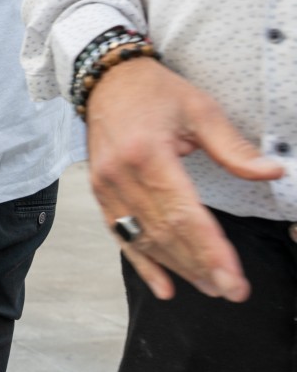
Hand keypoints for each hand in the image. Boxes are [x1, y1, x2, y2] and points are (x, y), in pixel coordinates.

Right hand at [85, 57, 284, 301]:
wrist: (107, 80)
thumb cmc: (154, 92)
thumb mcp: (200, 110)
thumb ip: (233, 147)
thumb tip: (271, 172)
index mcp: (149, 155)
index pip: (184, 214)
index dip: (211, 250)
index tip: (233, 278)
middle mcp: (122, 176)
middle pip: (164, 234)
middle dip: (200, 266)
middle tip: (231, 290)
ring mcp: (107, 187)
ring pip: (144, 239)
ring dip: (177, 268)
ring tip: (209, 287)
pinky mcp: (100, 193)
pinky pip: (121, 236)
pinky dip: (142, 264)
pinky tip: (164, 287)